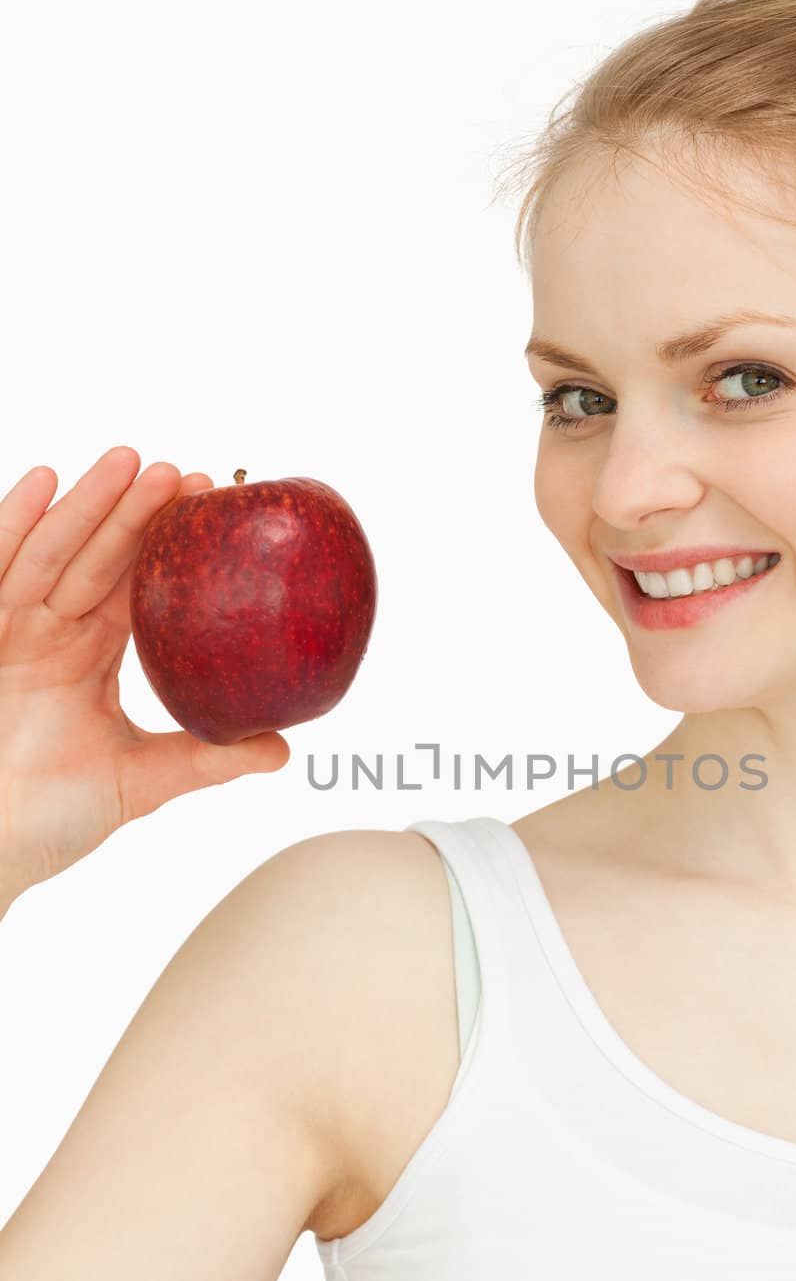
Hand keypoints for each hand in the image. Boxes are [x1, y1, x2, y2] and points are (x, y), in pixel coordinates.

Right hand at [0, 446, 289, 898]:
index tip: (211, 509)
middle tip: (186, 473)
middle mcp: (49, 634)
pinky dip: (14, 525)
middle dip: (137, 513)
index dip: (168, 549)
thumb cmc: (49, 819)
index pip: (134, 587)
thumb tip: (283, 751)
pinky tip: (42, 479)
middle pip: (97, 558)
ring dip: (88, 505)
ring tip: (130, 461)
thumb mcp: (140, 782)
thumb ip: (206, 760)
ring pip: (51, 553)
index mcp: (89, 657)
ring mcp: (9, 631)